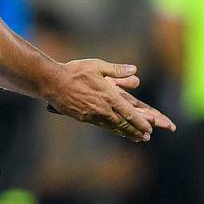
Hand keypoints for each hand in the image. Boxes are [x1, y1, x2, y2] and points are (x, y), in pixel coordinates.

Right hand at [45, 60, 175, 142]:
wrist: (53, 83)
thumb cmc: (75, 72)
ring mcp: (93, 115)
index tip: (149, 128)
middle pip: (124, 123)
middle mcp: (103, 108)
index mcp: (109, 96)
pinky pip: (102, 125)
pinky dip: (113, 130)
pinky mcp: (84, 118)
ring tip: (137, 138)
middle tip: (146, 137)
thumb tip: (135, 70)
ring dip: (127, 133)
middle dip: (136, 131)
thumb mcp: (97, 66)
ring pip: (114, 127)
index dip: (141, 122)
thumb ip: (117, 70)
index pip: (129, 112)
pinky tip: (116, 131)